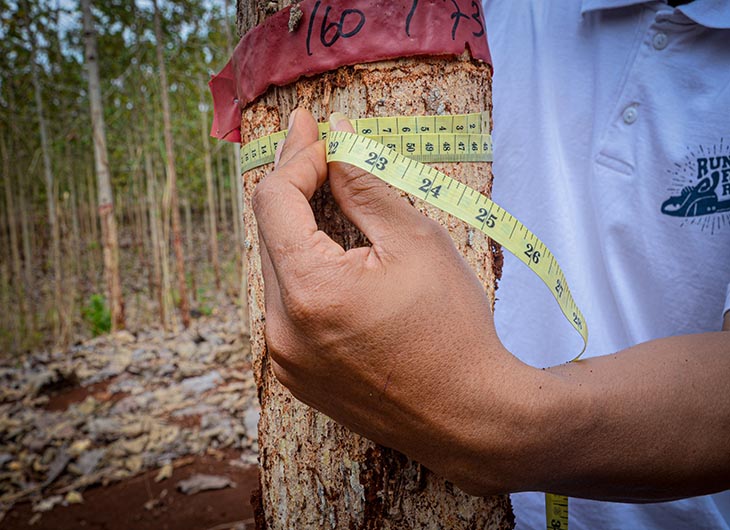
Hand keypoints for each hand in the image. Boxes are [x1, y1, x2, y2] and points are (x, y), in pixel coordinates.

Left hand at [253, 108, 535, 494]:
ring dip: (303, 234)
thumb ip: (364, 183)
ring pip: (279, 271)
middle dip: (299, 191)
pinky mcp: (295, 376)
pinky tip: (343, 270)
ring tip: (342, 213)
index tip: (316, 131)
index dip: (296, 157)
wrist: (469, 416)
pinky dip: (307, 276)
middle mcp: (280, 328)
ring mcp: (284, 358)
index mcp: (308, 289)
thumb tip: (336, 136)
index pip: (274, 199)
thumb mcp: (415, 240)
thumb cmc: (453, 327)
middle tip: (327, 155)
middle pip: (272, 234)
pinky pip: (287, 308)